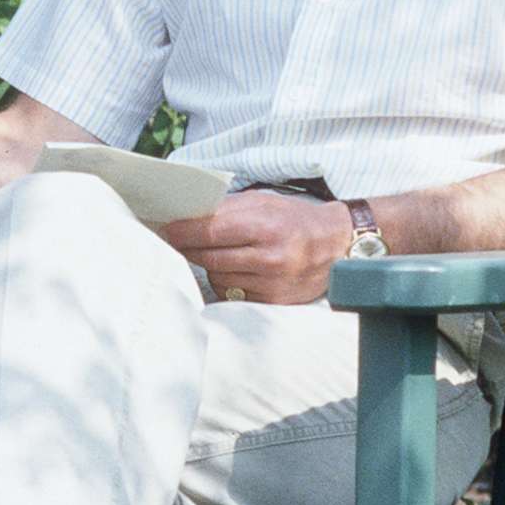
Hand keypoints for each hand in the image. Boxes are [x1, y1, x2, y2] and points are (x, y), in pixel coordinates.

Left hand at [154, 191, 352, 304]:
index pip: (211, 231)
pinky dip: (227, 281)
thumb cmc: (295, 219)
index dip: (184, 232)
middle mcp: (269, 257)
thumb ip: (227, 209)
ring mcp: (272, 283)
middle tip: (176, 241)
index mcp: (266, 226)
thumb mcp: (264, 203)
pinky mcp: (273, 301)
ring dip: (208, 266)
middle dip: (188, 249)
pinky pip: (234, 293)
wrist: (337, 245)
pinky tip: (234, 269)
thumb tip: (186, 215)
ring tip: (212, 253)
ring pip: (218, 277)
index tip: (167, 230)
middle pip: (209, 257)